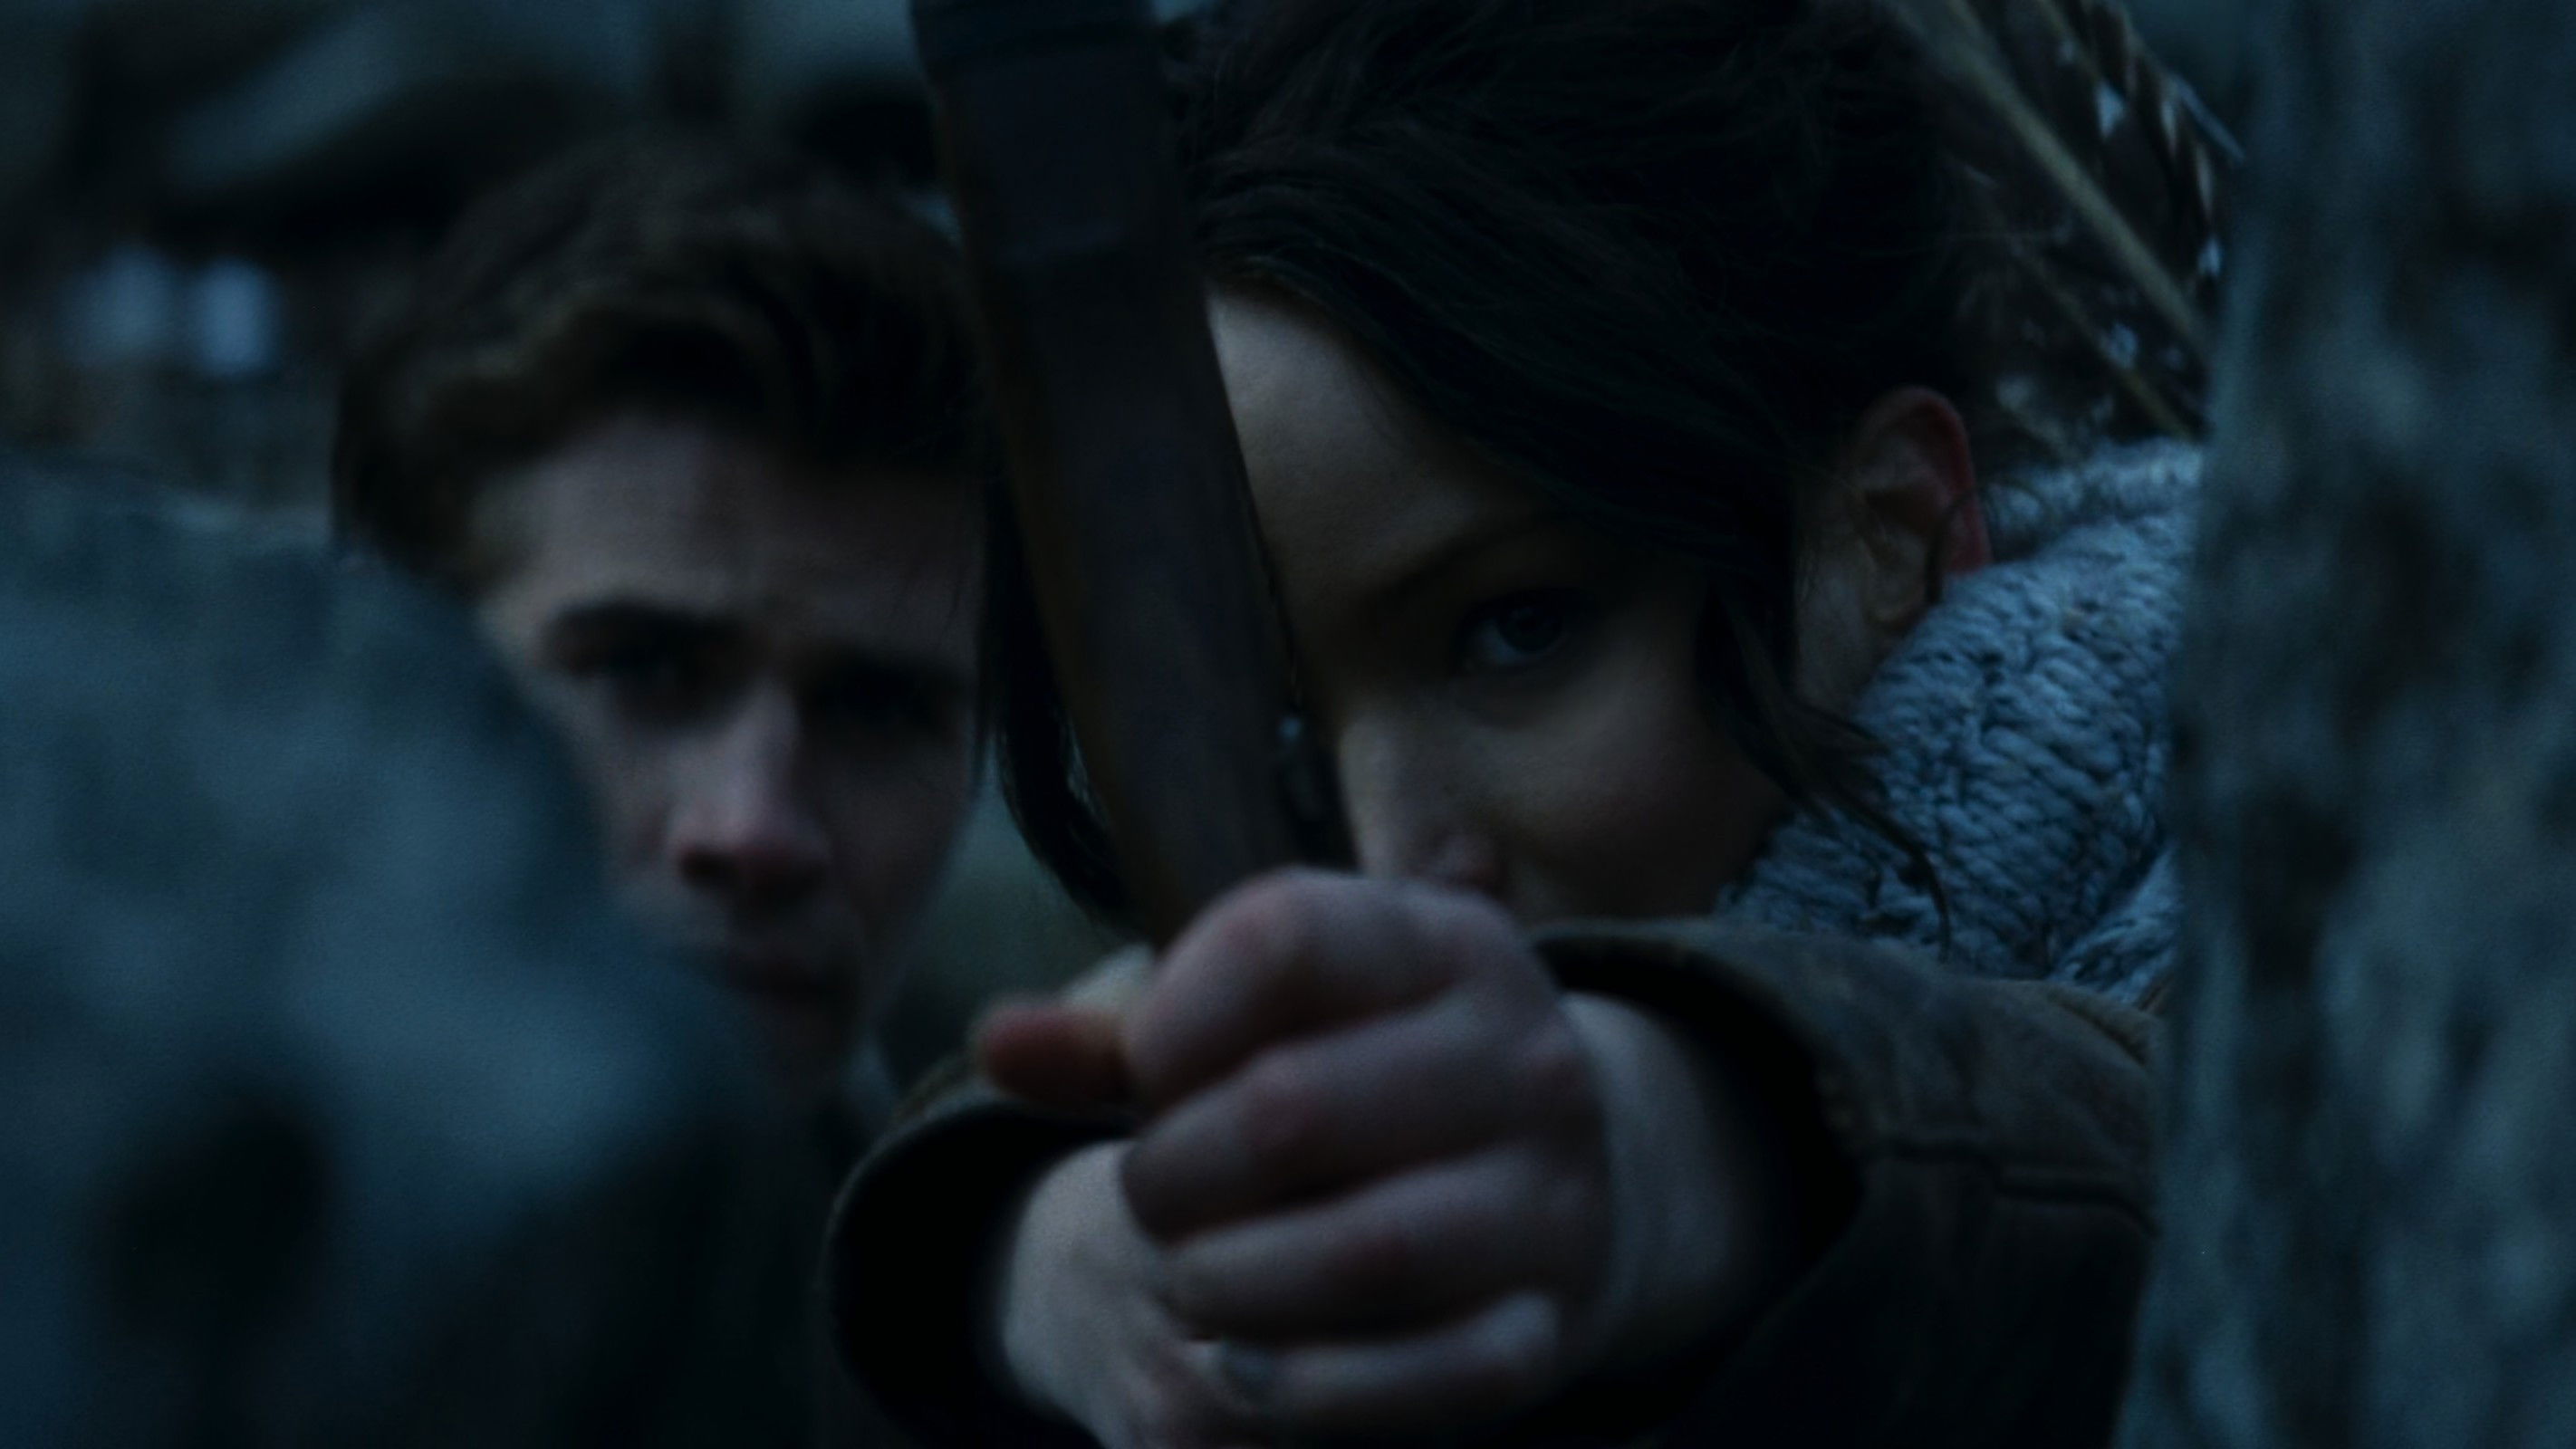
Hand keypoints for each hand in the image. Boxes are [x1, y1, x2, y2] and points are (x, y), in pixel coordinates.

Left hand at [978, 870, 1798, 1444]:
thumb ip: (1126, 1037)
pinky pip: (1428, 1377)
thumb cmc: (1365, 1079)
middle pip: (1295, 1107)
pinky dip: (1309, 1385)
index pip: (1283, 939)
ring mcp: (1553, 1194)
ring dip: (1228, 1281)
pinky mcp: (1554, 1322)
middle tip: (1149, 1196)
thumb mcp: (1272, 1025)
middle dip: (1175, 1171)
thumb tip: (993, 1044)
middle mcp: (1523, 1056)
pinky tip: (1239, 1362)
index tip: (1144, 1072)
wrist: (1566, 1175)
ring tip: (1186, 1279)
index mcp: (1447, 942)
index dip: (1170, 1016)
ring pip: (1363, 1251)